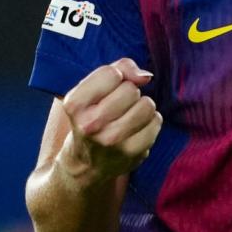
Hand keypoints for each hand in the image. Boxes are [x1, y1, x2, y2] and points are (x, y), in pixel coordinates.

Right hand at [57, 58, 162, 186]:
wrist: (86, 163)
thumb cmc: (92, 116)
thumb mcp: (92, 88)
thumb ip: (119, 68)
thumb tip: (146, 77)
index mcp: (75, 104)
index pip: (111, 74)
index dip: (115, 77)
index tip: (107, 90)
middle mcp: (90, 124)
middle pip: (130, 90)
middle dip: (129, 93)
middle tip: (117, 106)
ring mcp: (112, 141)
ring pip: (146, 105)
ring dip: (141, 107)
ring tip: (128, 116)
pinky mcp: (132, 153)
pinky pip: (156, 121)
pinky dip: (149, 122)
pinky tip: (135, 130)